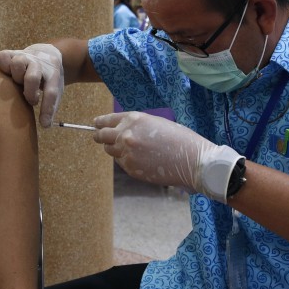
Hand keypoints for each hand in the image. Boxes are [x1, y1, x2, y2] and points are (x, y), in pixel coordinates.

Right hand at [0, 43, 62, 126]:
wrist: (47, 54)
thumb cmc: (47, 78)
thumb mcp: (54, 89)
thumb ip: (50, 105)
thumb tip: (45, 125)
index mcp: (53, 75)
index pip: (51, 93)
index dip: (47, 110)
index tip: (44, 124)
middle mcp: (39, 64)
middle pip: (32, 77)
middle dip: (29, 91)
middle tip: (30, 99)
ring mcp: (25, 57)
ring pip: (17, 63)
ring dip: (16, 76)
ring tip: (16, 83)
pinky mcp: (13, 53)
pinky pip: (4, 56)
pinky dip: (3, 65)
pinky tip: (5, 73)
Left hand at [93, 112, 235, 196]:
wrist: (193, 161)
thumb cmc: (180, 139)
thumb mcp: (155, 123)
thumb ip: (136, 126)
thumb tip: (121, 132)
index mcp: (134, 119)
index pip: (107, 120)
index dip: (100, 123)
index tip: (96, 124)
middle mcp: (126, 134)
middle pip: (101, 136)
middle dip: (99, 136)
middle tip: (98, 137)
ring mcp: (127, 153)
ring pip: (110, 151)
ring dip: (115, 149)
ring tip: (129, 150)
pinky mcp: (131, 168)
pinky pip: (121, 163)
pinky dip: (126, 160)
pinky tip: (140, 160)